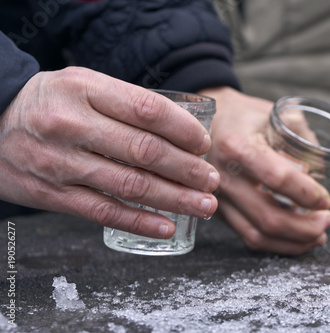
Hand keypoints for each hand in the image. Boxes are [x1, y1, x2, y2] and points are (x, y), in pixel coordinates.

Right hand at [0, 67, 218, 237]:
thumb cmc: (50, 103)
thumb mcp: (83, 85)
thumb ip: (126, 102)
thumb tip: (183, 129)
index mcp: (85, 89)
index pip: (148, 109)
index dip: (183, 129)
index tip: (204, 144)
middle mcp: (72, 124)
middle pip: (145, 151)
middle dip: (188, 169)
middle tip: (212, 180)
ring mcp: (61, 162)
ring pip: (130, 185)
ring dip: (175, 199)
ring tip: (204, 205)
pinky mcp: (53, 195)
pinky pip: (104, 212)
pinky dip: (140, 222)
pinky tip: (167, 227)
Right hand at [199, 87, 329, 254]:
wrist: (200, 126)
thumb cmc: (243, 116)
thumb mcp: (272, 113)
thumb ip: (301, 136)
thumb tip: (320, 167)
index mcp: (238, 146)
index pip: (278, 178)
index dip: (307, 193)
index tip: (326, 199)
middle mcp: (221, 176)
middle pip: (268, 216)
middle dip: (306, 226)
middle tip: (329, 219)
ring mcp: (217, 198)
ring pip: (258, 235)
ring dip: (294, 242)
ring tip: (319, 234)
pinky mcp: (218, 211)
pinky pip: (248, 237)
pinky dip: (277, 245)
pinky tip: (297, 238)